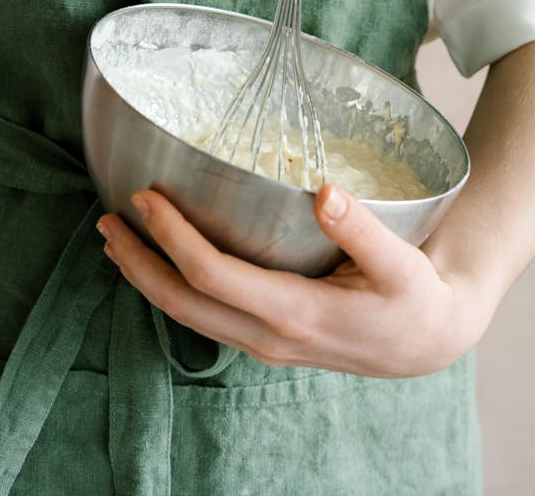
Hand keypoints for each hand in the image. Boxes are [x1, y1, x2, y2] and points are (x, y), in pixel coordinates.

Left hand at [96, 183, 492, 377]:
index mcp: (296, 313)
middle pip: (183, 304)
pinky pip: (206, 316)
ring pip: (188, 316)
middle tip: (105, 221)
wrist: (428, 342)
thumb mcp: (401, 264)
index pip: (214, 277)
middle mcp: (269, 335)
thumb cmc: (416, 298)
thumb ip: (363, 230)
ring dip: (147, 279)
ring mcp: (264, 342)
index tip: (145, 199)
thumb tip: (326, 193)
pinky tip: (163, 264)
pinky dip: (174, 288)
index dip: (173, 238)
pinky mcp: (267, 337)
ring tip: (117, 241)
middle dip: (138, 263)